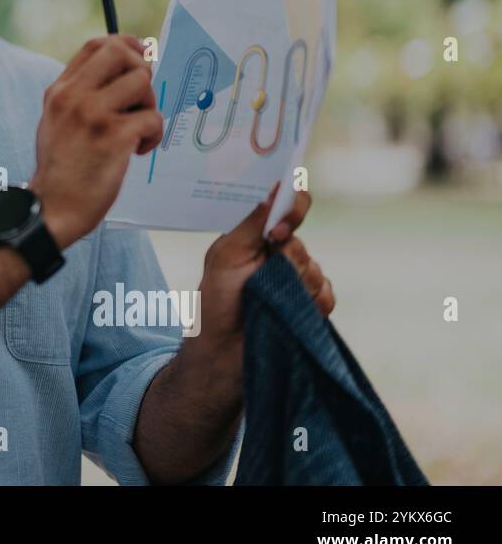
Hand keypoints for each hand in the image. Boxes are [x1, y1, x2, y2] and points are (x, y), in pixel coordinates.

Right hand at [29, 35, 162, 248]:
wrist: (51, 207)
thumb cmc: (60, 169)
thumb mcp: (56, 121)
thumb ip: (80, 95)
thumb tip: (119, 75)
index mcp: (59, 90)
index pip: (96, 45)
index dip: (125, 44)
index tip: (140, 56)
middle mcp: (73, 96)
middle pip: (121, 53)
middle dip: (140, 71)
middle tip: (140, 99)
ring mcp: (92, 114)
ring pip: (142, 82)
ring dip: (149, 106)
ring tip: (136, 130)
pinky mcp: (113, 136)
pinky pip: (152, 118)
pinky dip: (153, 135)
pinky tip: (137, 151)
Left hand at [194, 185, 335, 358]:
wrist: (225, 351)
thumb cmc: (218, 300)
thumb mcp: (226, 255)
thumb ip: (252, 224)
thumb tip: (275, 192)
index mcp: (257, 238)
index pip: (288, 209)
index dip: (293, 209)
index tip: (279, 229)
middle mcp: (279, 256)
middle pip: (302, 243)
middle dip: (287, 257)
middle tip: (267, 272)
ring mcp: (296, 282)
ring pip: (314, 270)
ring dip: (295, 283)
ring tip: (271, 300)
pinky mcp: (310, 306)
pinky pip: (325, 294)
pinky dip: (312, 302)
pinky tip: (292, 312)